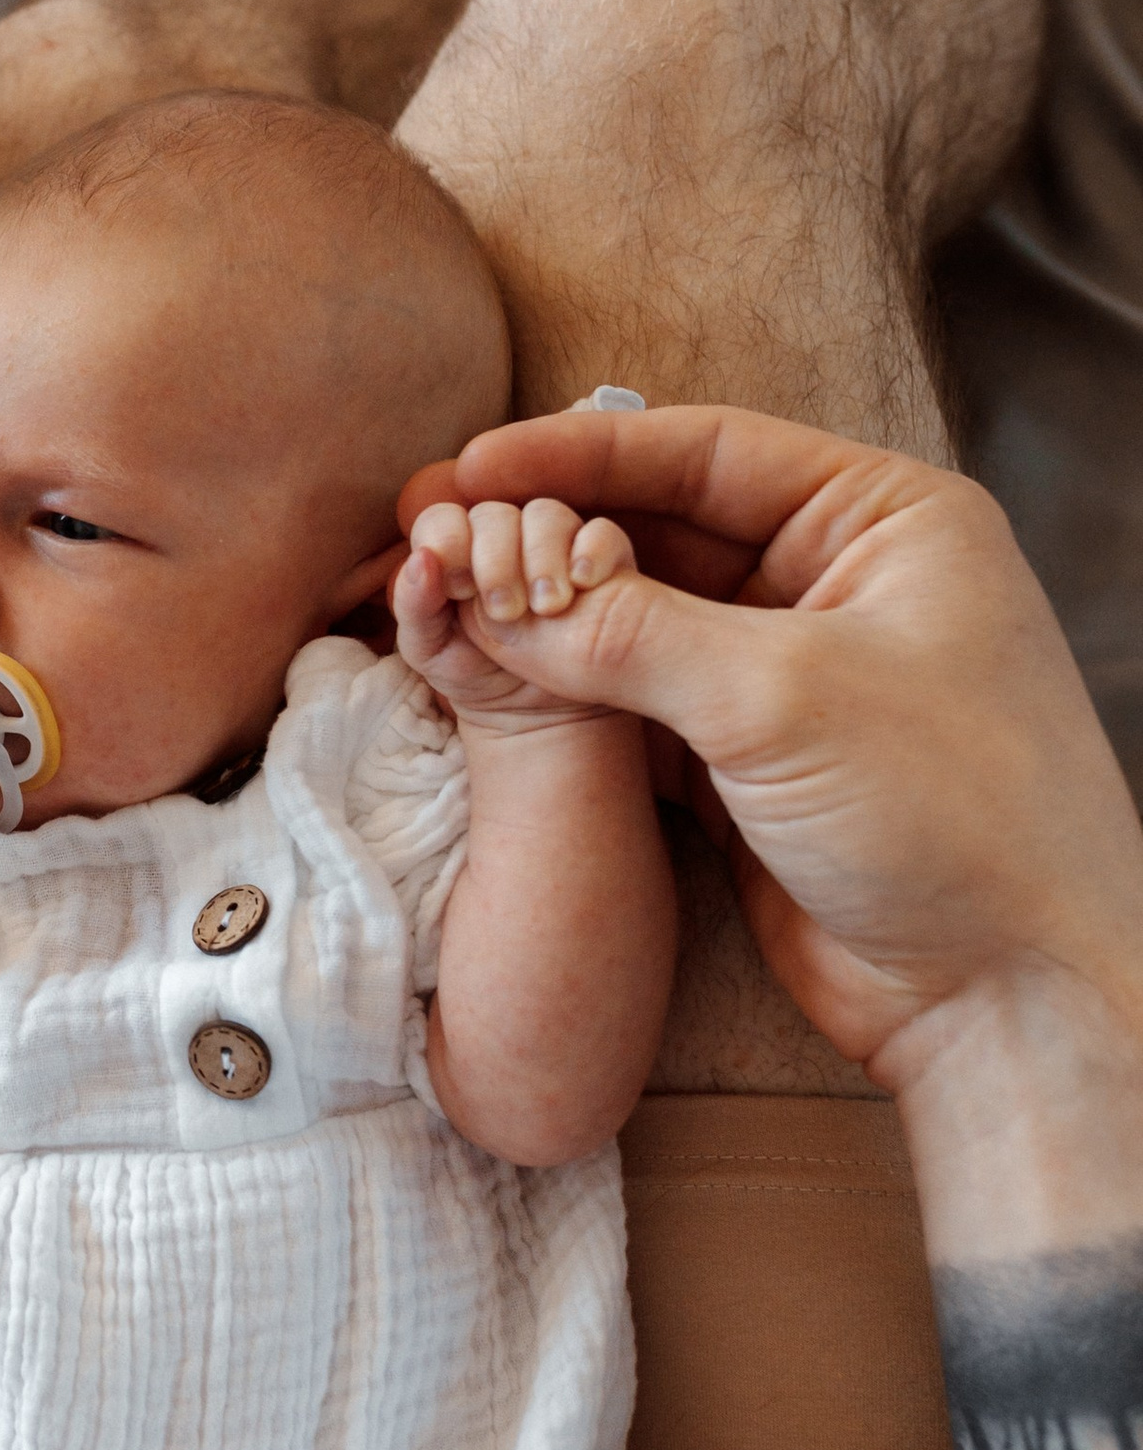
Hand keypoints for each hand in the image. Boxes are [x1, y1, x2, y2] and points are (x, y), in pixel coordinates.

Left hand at [396, 497, 638, 727]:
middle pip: (495, 515)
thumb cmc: (472, 671)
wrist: (529, 709)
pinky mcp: (598, 558)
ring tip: (546, 608)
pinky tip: (583, 584)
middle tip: (504, 611)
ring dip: (542, 556)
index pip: (444, 519)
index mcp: (455, 550)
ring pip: (546, 515)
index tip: (458, 589)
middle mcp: (502, 538)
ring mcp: (553, 543)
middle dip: (495, 560)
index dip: (448, 543)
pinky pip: (601, 534)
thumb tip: (421, 558)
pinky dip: (592, 551)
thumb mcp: (430, 651)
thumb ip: (415, 607)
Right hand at [399, 406, 1142, 1084]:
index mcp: (888, 522)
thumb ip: (631, 634)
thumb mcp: (782, 696)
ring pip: (642, 623)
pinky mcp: (751, 766)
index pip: (709, 452)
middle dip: (553, 536)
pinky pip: (640, 707)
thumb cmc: (952, 815)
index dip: (582, 452)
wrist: (1010, 996)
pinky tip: (494, 677)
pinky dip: (570, 695)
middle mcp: (842, 584)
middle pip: (665, 530)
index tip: (475, 463)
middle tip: (438, 532)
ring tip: (446, 602)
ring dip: (551, 619)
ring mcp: (794, 678)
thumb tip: (500, 592)